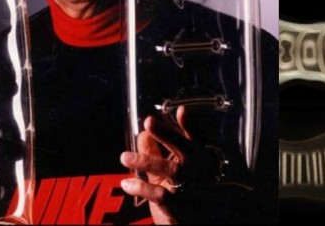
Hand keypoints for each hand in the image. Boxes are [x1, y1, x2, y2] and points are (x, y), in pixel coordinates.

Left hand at [119, 106, 225, 223]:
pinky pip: (160, 194)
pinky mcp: (180, 205)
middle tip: (149, 121)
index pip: (197, 137)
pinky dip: (141, 187)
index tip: (181, 110)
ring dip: (146, 161)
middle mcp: (199, 170)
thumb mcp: (168, 172)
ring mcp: (191, 187)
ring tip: (124, 157)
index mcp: (200, 157)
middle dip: (168, 134)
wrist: (196, 222)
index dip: (190, 124)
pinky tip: (126, 183)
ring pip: (171, 169)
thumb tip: (142, 134)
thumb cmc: (183, 195)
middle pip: (185, 148)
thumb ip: (156, 153)